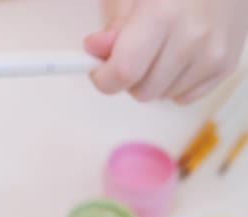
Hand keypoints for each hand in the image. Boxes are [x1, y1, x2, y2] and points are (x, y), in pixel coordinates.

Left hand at [85, 0, 247, 103]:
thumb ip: (114, 27)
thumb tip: (94, 52)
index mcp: (162, 15)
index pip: (124, 71)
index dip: (103, 77)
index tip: (98, 69)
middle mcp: (192, 39)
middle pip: (143, 91)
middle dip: (128, 79)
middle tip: (133, 52)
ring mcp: (213, 55)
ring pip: (162, 97)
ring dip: (153, 81)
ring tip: (161, 49)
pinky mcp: (226, 66)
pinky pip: (184, 97)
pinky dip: (174, 84)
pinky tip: (179, 57)